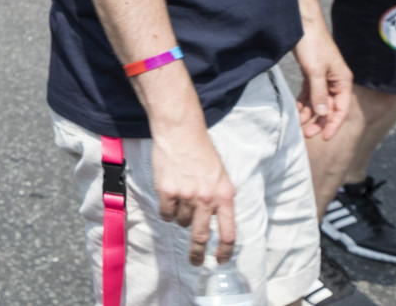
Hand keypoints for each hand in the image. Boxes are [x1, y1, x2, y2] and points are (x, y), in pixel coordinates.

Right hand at [150, 121, 235, 264]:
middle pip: (202, 236)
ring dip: (180, 217)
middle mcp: (207, 199)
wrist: (180, 132)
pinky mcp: (167, 191)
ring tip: (180, 198)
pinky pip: (166, 214)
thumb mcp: (220, 176)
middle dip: (198, 253)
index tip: (221, 261)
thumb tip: (215, 220)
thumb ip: (219, 198)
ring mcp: (186, 196)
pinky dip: (167, 211)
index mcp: (225, 196)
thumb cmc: (201, 151)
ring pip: (181, 222)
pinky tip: (169, 197)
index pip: (229, 233)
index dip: (225, 251)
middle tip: (196, 262)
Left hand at [293, 25, 352, 141]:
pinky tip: (297, 110)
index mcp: (343, 81)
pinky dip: (304, 102)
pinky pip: (309, 93)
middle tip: (306, 134)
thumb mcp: (315, 71)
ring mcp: (324, 77)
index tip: (323, 137)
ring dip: (310, 113)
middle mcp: (336, 81)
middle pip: (330, 107)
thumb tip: (323, 113)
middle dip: (319, 121)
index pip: (341, 109)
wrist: (300, 24)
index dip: (333, 124)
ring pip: (318, 101)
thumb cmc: (311, 44)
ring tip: (299, 125)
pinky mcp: (312, 73)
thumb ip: (319, 93)